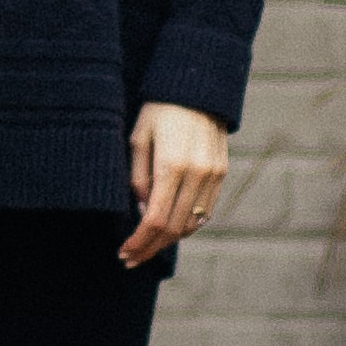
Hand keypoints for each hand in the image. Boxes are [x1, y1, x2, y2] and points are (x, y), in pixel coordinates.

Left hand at [125, 103, 231, 265]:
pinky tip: (169, 227)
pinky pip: (205, 210)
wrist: (197, 86)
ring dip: (169, 240)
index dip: (139, 242)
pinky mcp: (221, 172)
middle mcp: (197, 174)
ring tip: (147, 246)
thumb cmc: (159, 110)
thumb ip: (139, 178)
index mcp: (172, 165)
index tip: (124, 254)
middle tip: (131, 258)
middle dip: (150, 248)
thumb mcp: (138, 139)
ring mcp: (213, 175)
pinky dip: (187, 224)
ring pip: (192, 224)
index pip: (156, 220)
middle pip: (174, 228)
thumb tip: (144, 212)